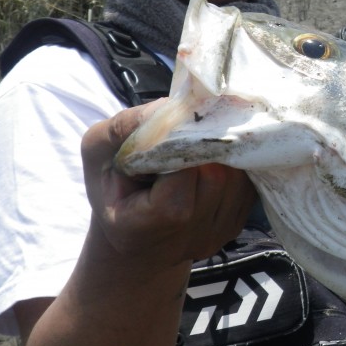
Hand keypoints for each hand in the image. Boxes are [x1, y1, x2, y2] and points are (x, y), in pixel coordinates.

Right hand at [81, 100, 256, 268]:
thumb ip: (124, 128)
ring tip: (195, 150)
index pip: (179, 182)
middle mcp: (183, 239)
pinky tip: (210, 162)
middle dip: (202, 147)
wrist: (136, 235)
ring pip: (236, 177)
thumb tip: (170, 106)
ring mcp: (214, 236)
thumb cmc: (113, 188)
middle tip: (185, 136)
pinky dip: (232, 166)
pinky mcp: (234, 226)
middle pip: (215, 177)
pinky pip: (247, 185)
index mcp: (140, 228)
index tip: (166, 134)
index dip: (177, 149)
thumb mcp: (99, 152)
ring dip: (220, 154)